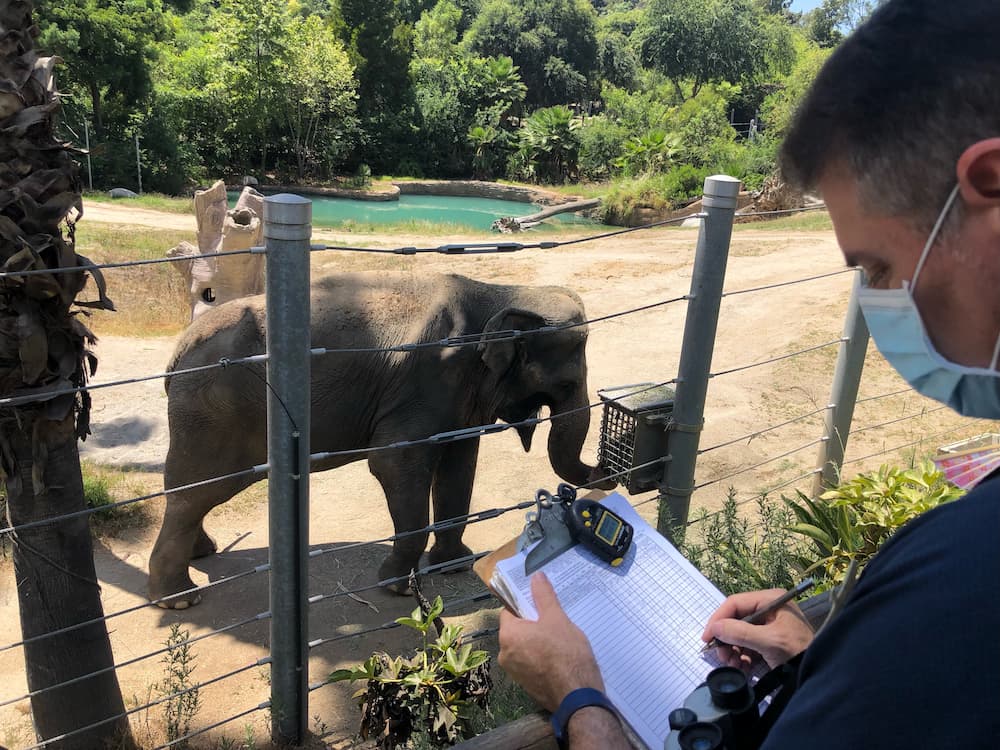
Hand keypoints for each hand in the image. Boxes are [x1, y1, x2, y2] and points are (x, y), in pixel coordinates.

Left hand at [498, 572, 603, 711]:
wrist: (577, 696)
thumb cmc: (566, 653)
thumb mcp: (557, 618)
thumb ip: (543, 596)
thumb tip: (536, 576)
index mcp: (508, 635)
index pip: (509, 611)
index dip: (525, 605)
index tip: (541, 604)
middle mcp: (505, 654)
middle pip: (517, 630)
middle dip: (534, 624)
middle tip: (555, 620)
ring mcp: (515, 672)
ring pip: (525, 647)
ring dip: (538, 641)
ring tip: (560, 638)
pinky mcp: (527, 685)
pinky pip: (531, 663)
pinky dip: (541, 657)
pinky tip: (560, 656)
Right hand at [701, 589, 814, 670]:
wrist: (818, 672)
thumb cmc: (797, 651)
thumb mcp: (769, 641)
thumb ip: (740, 633)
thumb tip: (714, 629)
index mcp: (770, 599)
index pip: (735, 603)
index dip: (718, 619)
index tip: (707, 638)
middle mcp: (768, 608)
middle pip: (735, 619)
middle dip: (726, 639)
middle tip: (722, 656)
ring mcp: (768, 624)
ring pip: (739, 633)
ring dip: (732, 650)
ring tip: (733, 664)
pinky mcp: (768, 640)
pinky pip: (747, 644)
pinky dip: (741, 656)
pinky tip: (742, 667)